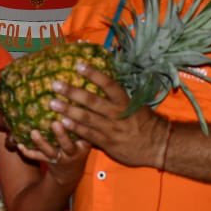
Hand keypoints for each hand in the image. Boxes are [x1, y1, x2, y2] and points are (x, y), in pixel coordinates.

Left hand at [16, 121, 91, 185]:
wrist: (71, 172)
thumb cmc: (77, 145)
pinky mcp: (49, 162)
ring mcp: (60, 158)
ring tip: (33, 132)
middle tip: (55, 123)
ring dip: (41, 142)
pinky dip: (28, 151)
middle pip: (68, 144)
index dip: (79, 125)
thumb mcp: (86, 136)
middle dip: (61, 135)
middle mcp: (73, 151)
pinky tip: (19, 144)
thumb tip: (77, 89)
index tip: (72, 115)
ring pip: (50, 152)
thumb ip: (82, 119)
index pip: (84, 133)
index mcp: (84, 142)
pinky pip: (37, 157)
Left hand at [48, 63, 167, 168]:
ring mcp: (111, 129)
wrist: (158, 145)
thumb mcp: (136, 105)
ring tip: (52, 103)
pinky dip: (75, 128)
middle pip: (92, 101)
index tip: (78, 65)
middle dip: (72, 92)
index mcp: (126, 101)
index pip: (109, 85)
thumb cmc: (145, 122)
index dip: (94, 74)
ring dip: (68, 110)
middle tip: (55, 84)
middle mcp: (117, 114)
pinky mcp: (107, 143)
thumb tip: (103, 80)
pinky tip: (63, 123)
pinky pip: (88, 135)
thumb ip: (119, 96)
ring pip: (86, 118)